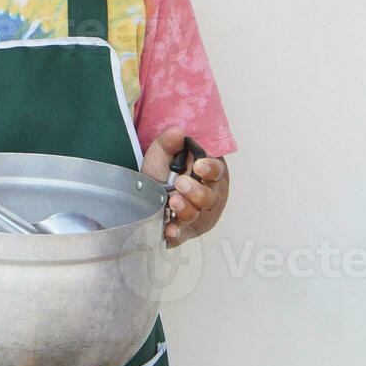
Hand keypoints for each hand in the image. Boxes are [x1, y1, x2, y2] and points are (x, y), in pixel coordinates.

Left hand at [141, 126, 228, 245]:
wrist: (149, 193)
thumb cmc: (163, 173)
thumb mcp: (162, 155)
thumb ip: (168, 143)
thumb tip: (177, 132)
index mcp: (209, 174)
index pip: (216, 171)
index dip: (210, 169)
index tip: (199, 165)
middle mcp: (209, 196)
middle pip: (210, 197)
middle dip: (196, 191)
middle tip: (181, 183)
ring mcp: (199, 215)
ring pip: (198, 215)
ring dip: (186, 209)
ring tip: (173, 201)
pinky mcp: (187, 230)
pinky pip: (184, 233)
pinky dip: (177, 233)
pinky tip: (169, 230)